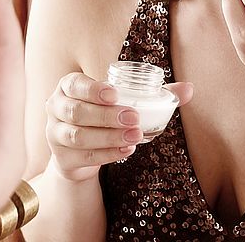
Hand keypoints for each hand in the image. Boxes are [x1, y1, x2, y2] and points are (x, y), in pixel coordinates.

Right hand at [45, 73, 192, 181]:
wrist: (81, 149)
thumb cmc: (105, 112)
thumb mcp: (123, 99)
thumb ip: (155, 92)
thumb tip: (190, 88)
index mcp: (68, 86)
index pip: (75, 85)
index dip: (93, 89)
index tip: (115, 94)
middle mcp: (56, 107)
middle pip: (77, 112)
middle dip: (107, 115)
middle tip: (134, 118)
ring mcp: (54, 134)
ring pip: (79, 136)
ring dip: (109, 136)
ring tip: (135, 136)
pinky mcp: (62, 158)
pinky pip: (84, 157)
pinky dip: (107, 154)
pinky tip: (126, 150)